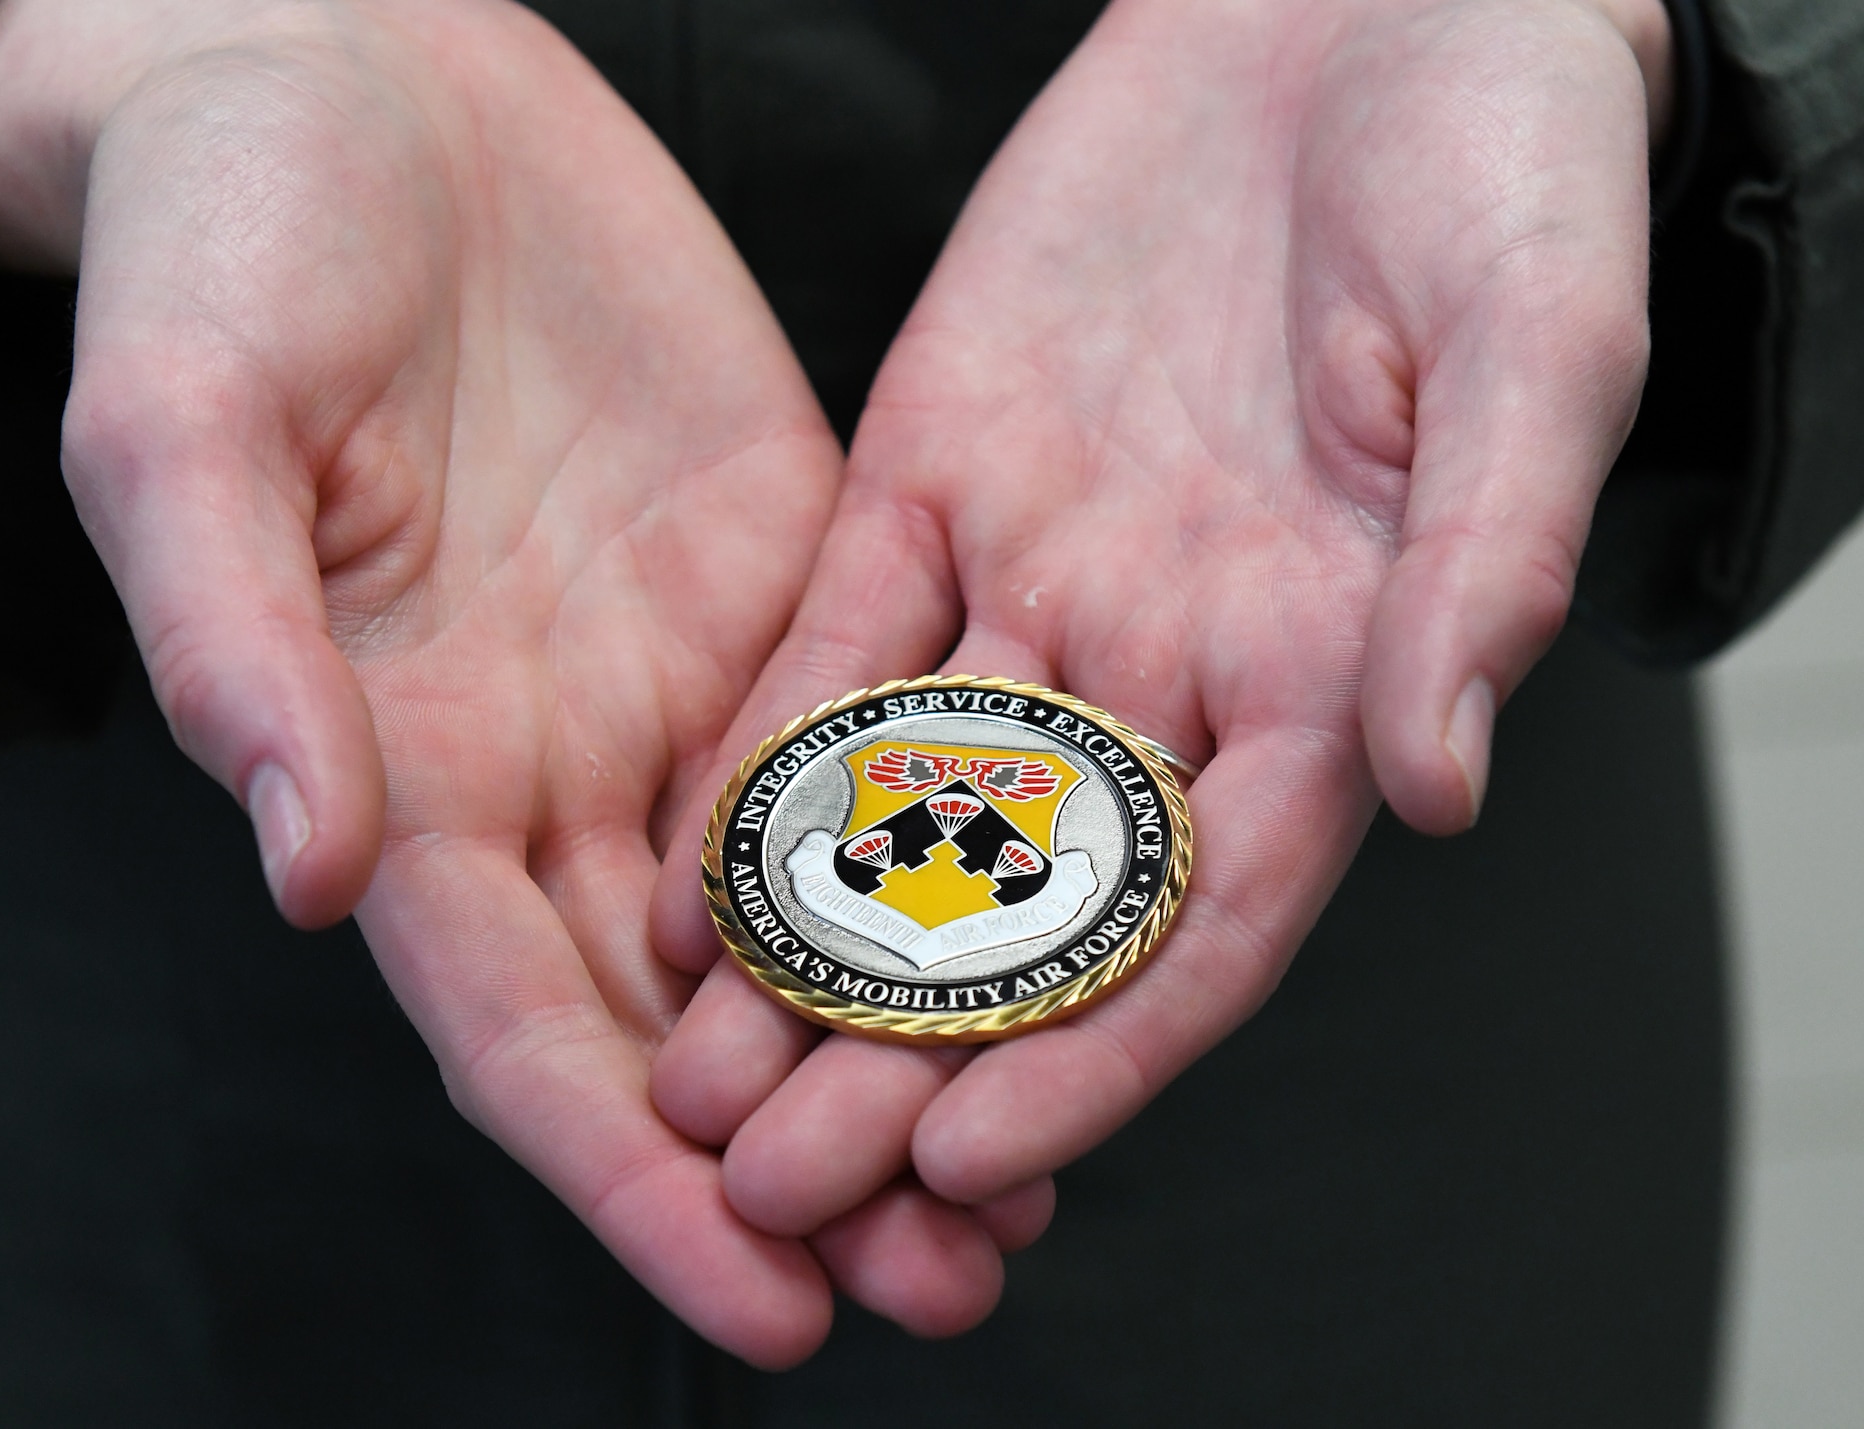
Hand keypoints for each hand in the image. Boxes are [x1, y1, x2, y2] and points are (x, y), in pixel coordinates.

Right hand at [0, 0, 1002, 1363]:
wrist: (354, 75)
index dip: (632, 1177)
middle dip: (811, 1159)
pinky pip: (879, 736)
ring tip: (1030, 1175)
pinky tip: (1055, 935)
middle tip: (950, 1281)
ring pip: (807, 910)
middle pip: (690, 1018)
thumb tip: (307, 871)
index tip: (761, 1300)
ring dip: (910, 1044)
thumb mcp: (189, 426)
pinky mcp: (783, 564)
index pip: (524, 1025)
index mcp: (404, 762)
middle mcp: (555, 756)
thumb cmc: (223, 238)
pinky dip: (956, 853)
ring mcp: (680, 668)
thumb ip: (242, 650)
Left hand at [651, 0, 1666, 1277]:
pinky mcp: (935, 469)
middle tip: (778, 1179)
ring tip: (691, 1072)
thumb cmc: (1501, 167)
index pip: (1203, 916)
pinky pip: (832, 639)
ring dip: (802, 943)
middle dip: (904, 1047)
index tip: (976, 1155)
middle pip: (1028, 901)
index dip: (1098, 1049)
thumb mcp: (1529, 349)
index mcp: (1329, 668)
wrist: (1361, 1)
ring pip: (906, 798)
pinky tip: (679, 863)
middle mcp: (1170, 660)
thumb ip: (1480, 564)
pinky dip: (762, 754)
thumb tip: (1436, 783)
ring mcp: (1041, 573)